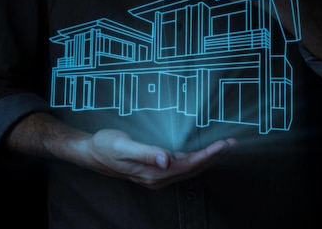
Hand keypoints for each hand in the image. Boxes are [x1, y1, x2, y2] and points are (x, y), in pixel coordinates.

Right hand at [84, 128, 236, 188]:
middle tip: (232, 144)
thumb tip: (166, 160)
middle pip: (193, 169)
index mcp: (154, 173)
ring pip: (189, 169)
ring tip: (223, 147)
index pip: (189, 164)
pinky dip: (194, 159)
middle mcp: (158, 178)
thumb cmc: (106, 146)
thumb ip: (147, 153)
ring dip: (207, 158)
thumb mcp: (124, 146)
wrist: (90, 153)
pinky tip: (200, 153)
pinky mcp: (154, 171)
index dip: (208, 155)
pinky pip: (180, 167)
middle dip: (214, 157)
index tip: (223, 145)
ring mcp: (156, 176)